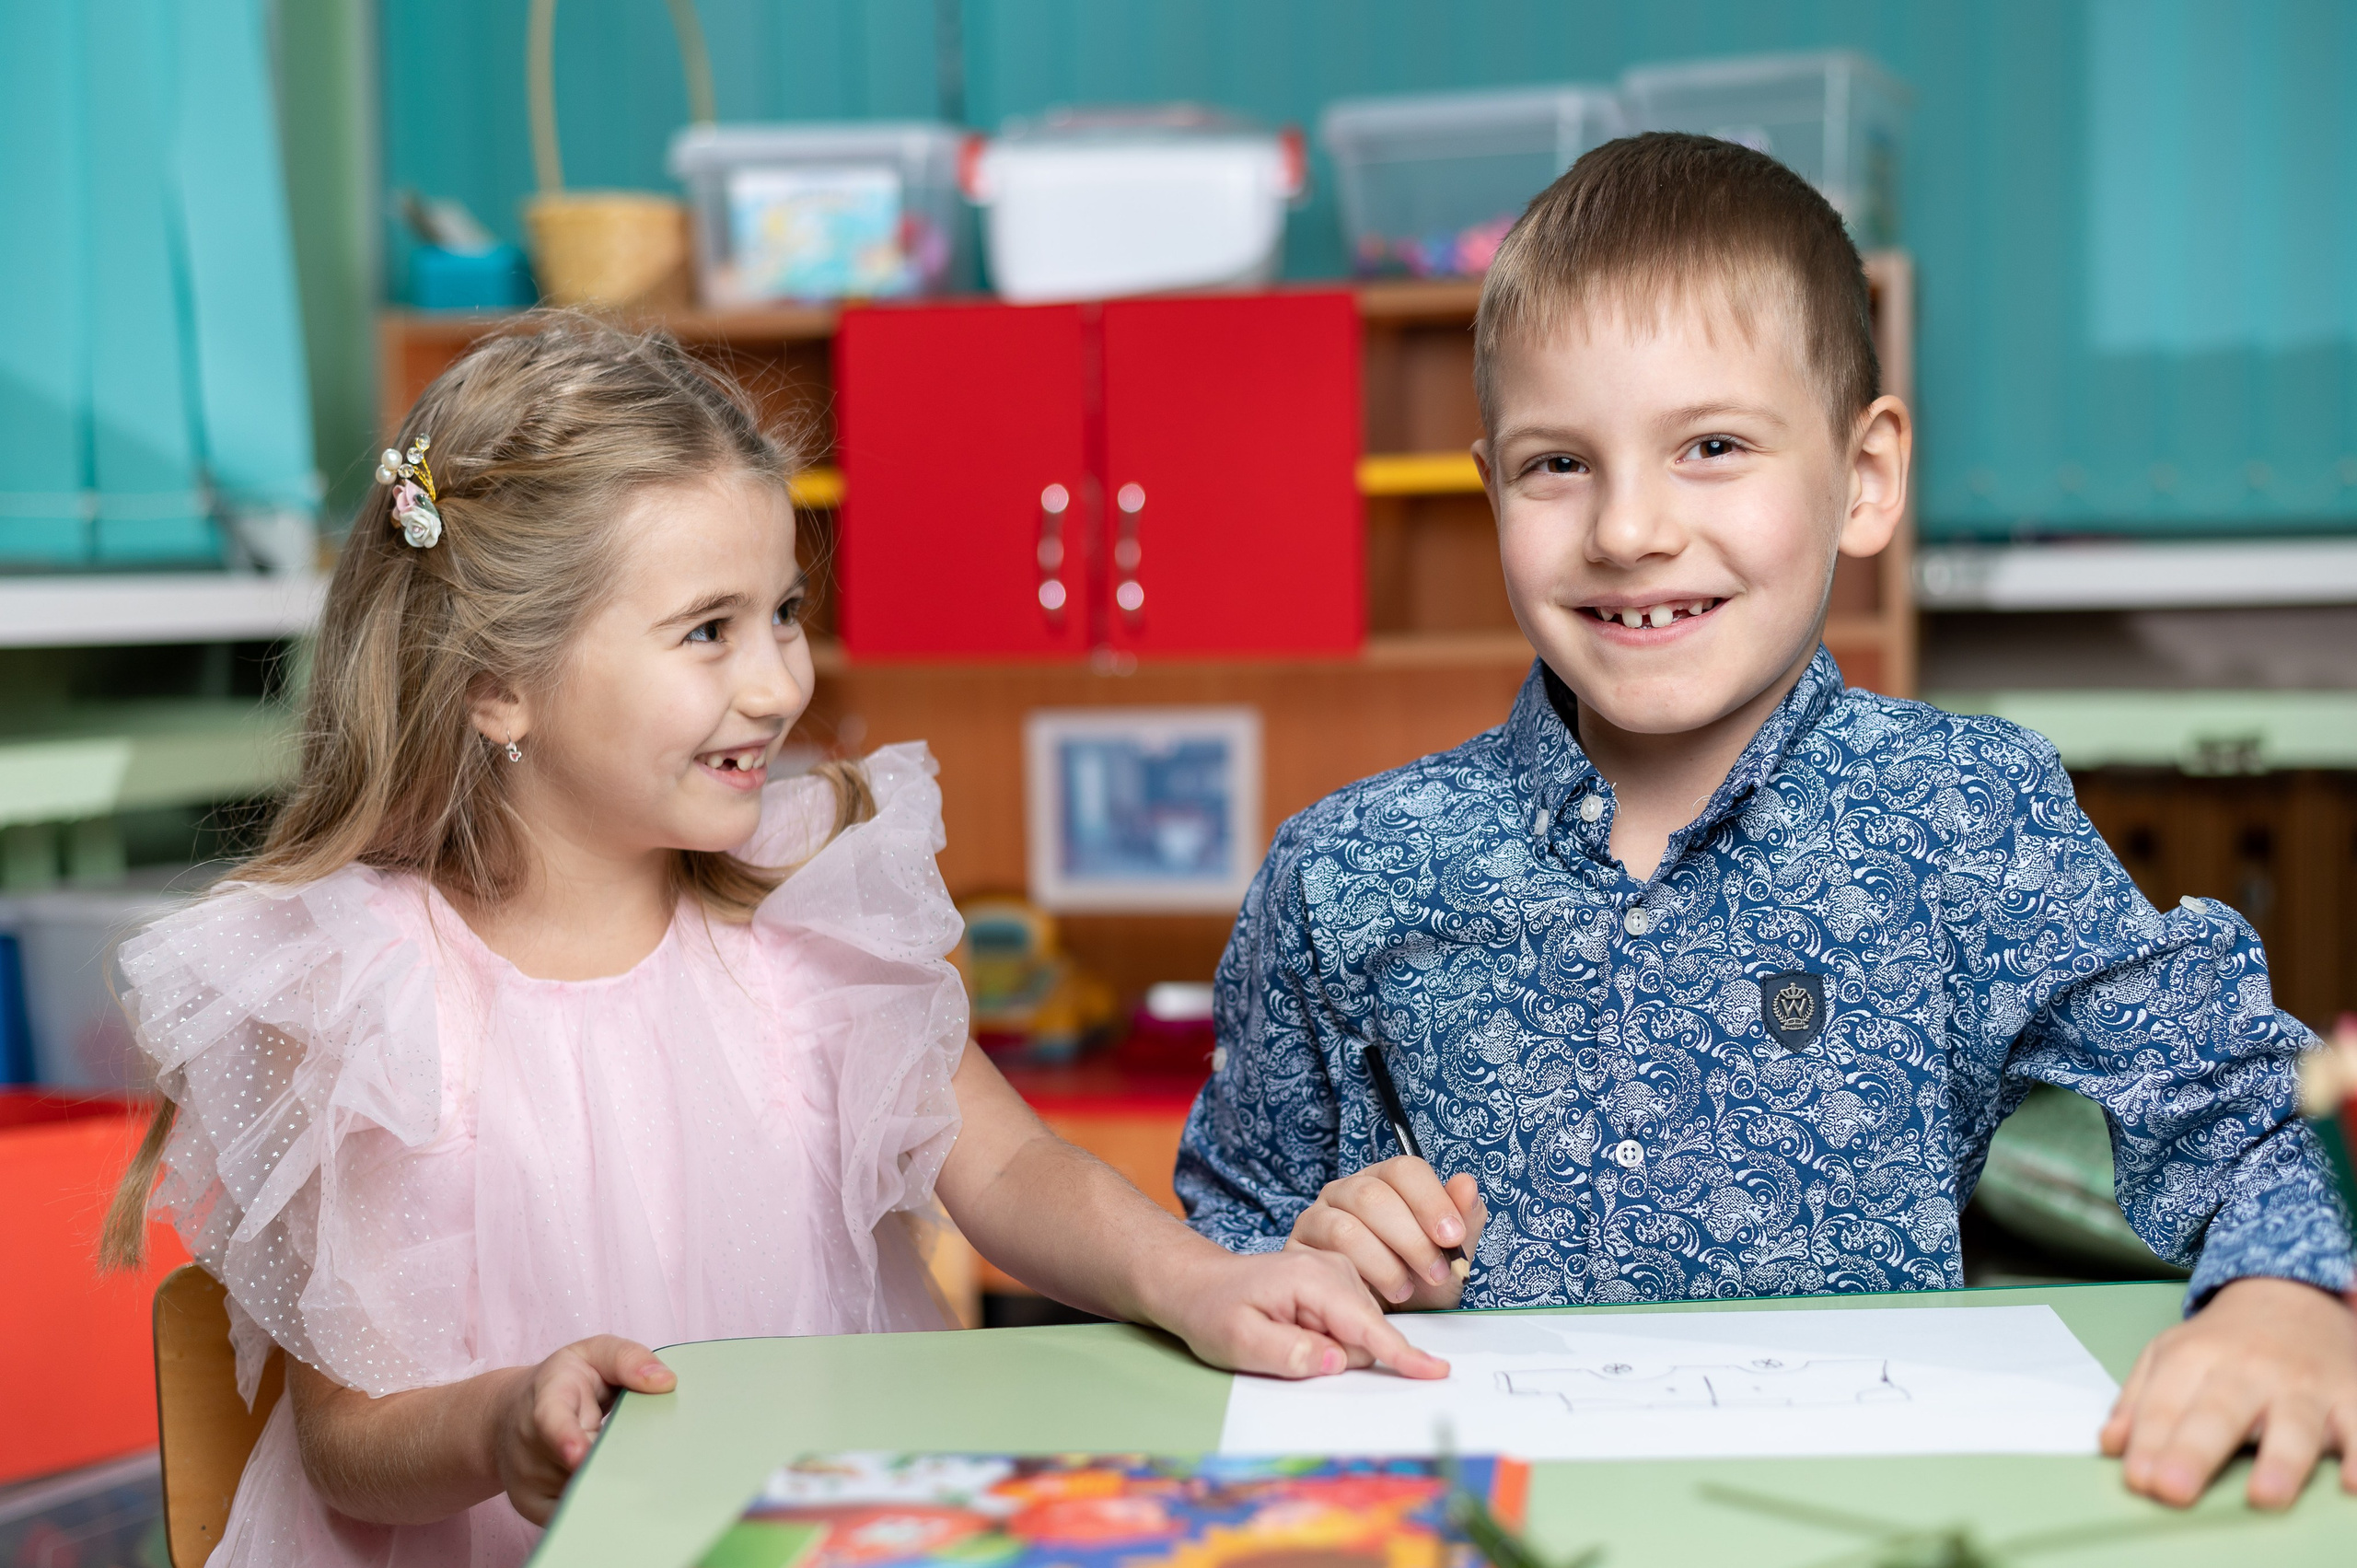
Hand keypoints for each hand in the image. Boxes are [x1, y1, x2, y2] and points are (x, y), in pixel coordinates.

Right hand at [491, 1336, 675, 1523]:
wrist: (508, 1415)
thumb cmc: (563, 1383)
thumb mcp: (592, 1354)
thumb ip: (627, 1359)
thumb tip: (665, 1382)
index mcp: (547, 1400)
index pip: (552, 1421)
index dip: (566, 1438)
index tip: (578, 1455)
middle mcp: (530, 1443)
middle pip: (575, 1466)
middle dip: (611, 1465)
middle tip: (645, 1462)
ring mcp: (528, 1479)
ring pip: (580, 1493)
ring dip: (612, 1486)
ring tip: (628, 1467)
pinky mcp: (533, 1507)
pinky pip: (573, 1515)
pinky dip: (600, 1508)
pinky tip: (616, 1493)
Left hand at [1146, 1242, 1450, 1380]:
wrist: (1198, 1284)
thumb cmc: (1213, 1311)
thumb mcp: (1239, 1341)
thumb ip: (1289, 1353)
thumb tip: (1338, 1361)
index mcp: (1312, 1280)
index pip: (1366, 1324)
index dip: (1401, 1353)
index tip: (1435, 1371)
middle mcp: (1332, 1270)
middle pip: (1366, 1334)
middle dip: (1339, 1356)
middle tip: (1281, 1347)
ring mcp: (1337, 1274)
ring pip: (1360, 1332)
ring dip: (1332, 1348)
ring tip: (1281, 1335)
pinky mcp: (1336, 1285)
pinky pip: (1351, 1326)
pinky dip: (1331, 1339)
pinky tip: (1295, 1331)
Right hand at [1287, 1156, 1486, 1310]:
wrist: (1386, 1322)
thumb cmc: (1418, 1282)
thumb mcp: (1450, 1256)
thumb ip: (1464, 1220)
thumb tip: (1466, 1184)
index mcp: (1387, 1180)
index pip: (1404, 1170)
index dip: (1431, 1201)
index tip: (1453, 1237)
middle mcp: (1349, 1190)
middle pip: (1373, 1197)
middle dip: (1412, 1240)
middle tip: (1436, 1273)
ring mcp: (1320, 1215)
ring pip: (1347, 1227)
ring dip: (1385, 1265)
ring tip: (1405, 1290)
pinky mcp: (1301, 1244)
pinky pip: (1325, 1256)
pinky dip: (1358, 1277)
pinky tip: (1375, 1295)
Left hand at [2102, 1276, 2356, 1507]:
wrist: (2291, 1294)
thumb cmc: (2225, 1341)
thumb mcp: (2170, 1355)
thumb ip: (2138, 1400)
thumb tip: (2112, 1446)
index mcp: (2197, 1357)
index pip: (2166, 1403)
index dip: (2150, 1442)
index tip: (2138, 1480)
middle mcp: (2250, 1370)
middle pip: (2219, 1412)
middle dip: (2194, 1451)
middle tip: (2173, 1489)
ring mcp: (2303, 1384)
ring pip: (2293, 1423)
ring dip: (2280, 1461)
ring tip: (2263, 1496)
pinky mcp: (2351, 1396)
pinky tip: (2351, 1483)